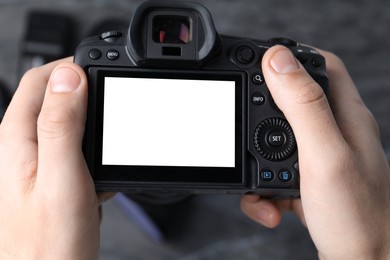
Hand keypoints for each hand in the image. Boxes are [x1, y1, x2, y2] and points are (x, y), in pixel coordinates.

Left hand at [0, 58, 108, 258]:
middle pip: (55, 97)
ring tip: (113, 137)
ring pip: (70, 122)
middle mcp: (24, 146)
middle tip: (113, 100)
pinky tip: (106, 170)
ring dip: (94, 123)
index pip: (42, 80)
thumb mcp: (62, 177)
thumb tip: (69, 77)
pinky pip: (78, 148)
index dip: (72, 68)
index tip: (102, 70)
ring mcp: (41, 161)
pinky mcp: (56, 176)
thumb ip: (62, 124)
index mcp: (19, 138)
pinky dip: (96, 150)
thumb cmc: (50, 241)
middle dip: (87, 92)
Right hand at [240, 46, 389, 258]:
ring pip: (278, 142)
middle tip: (246, 125)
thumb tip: (278, 59)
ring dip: (257, 162)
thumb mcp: (325, 155)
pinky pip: (276, 175)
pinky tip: (269, 207)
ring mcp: (322, 160)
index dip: (292, 57)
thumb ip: (303, 106)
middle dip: (263, 112)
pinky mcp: (309, 184)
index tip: (262, 64)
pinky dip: (263, 191)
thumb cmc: (358, 218)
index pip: (323, 66)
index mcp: (346, 117)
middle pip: (294, 102)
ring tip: (260, 186)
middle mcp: (336, 135)